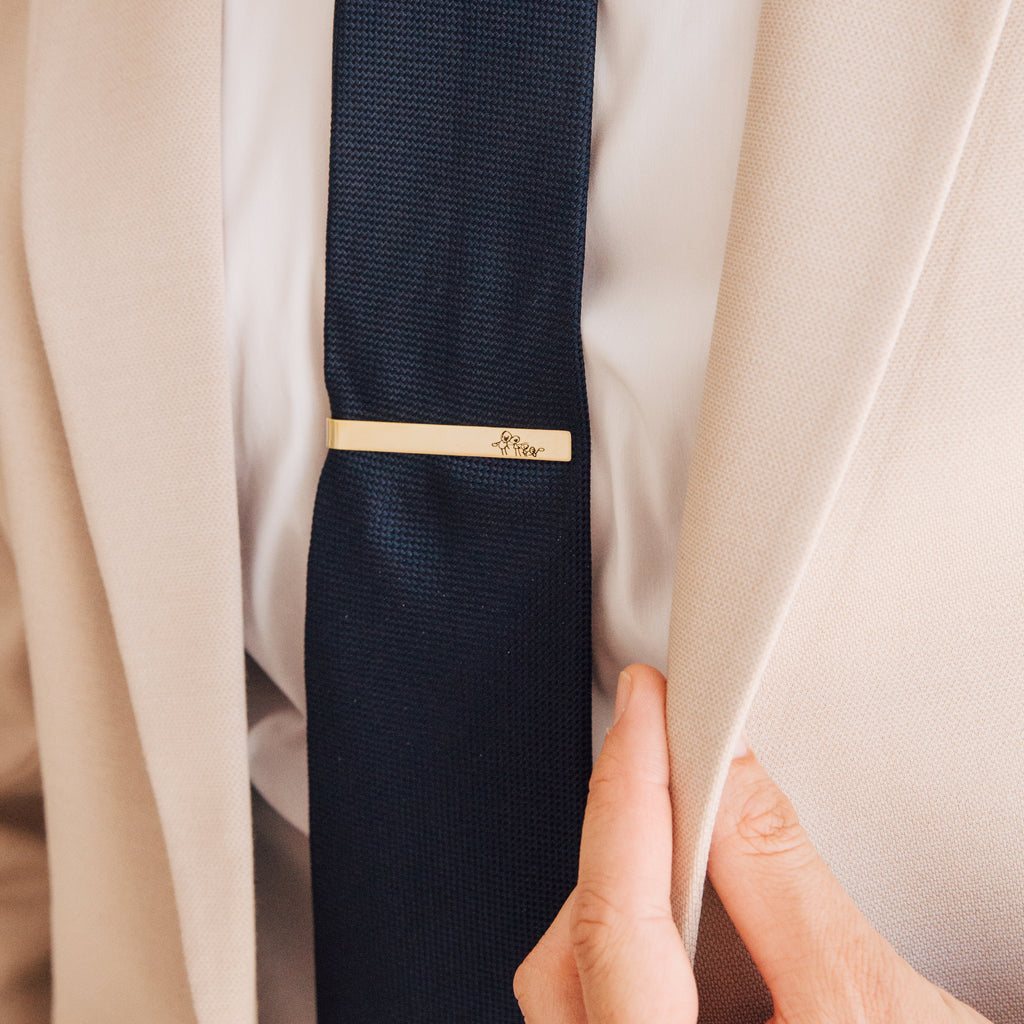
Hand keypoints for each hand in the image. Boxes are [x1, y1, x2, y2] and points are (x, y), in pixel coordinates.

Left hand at [513, 663, 989, 1023]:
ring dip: (621, 897)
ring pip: (574, 985)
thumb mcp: (872, 1010)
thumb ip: (785, 884)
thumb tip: (729, 775)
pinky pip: (603, 1010)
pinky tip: (679, 917)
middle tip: (658, 755)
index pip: (617, 917)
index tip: (646, 706)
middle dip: (617, 844)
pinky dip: (634, 949)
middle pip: (572, 958)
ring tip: (677, 830)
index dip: (629, 788)